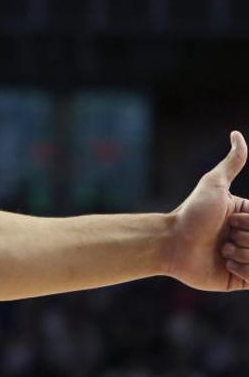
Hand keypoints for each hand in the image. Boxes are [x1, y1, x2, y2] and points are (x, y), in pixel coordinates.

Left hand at [167, 131, 248, 291]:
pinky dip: (242, 269)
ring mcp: (247, 259)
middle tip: (223, 236)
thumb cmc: (191, 213)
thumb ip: (231, 163)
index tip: (231, 221)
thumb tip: (236, 133)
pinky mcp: (241, 280)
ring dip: (241, 253)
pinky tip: (223, 262)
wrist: (171, 243)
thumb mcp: (213, 184)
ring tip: (220, 249)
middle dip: (245, 238)